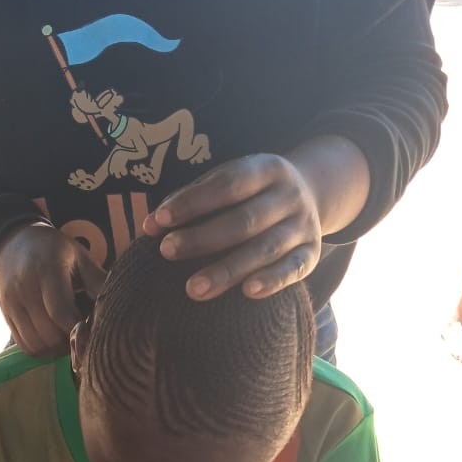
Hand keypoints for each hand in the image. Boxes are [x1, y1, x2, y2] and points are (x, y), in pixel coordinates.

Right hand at [0, 222, 107, 355]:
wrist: (13, 244)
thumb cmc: (54, 251)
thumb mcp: (79, 257)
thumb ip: (98, 280)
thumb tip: (122, 303)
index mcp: (47, 271)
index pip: (61, 312)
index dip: (78, 329)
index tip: (92, 331)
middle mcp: (25, 288)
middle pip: (48, 333)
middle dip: (68, 342)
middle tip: (82, 339)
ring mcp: (11, 303)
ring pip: (35, 344)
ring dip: (54, 350)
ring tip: (67, 340)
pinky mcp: (5, 314)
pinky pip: (23, 344)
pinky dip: (40, 349)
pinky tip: (52, 340)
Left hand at [141, 153, 321, 301]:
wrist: (312, 194)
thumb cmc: (250, 193)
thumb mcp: (227, 182)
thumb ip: (190, 201)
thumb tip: (149, 226)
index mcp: (266, 169)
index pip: (227, 184)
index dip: (192, 202)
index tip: (160, 221)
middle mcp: (289, 195)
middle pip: (244, 220)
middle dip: (202, 237)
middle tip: (166, 252)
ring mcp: (304, 225)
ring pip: (265, 248)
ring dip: (228, 269)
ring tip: (193, 289)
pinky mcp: (312, 253)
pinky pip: (294, 269)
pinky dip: (272, 281)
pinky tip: (247, 292)